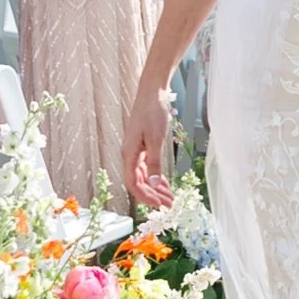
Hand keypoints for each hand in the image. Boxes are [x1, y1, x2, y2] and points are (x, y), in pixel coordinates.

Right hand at [123, 84, 174, 209]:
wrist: (152, 92)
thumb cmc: (152, 112)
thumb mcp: (155, 139)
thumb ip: (154, 162)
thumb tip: (154, 184)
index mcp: (129, 154)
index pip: (133, 184)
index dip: (145, 197)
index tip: (159, 205)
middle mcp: (129, 155)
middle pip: (138, 183)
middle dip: (153, 196)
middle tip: (169, 205)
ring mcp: (135, 151)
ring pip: (144, 177)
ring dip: (156, 188)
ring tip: (170, 198)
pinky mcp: (142, 146)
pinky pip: (148, 168)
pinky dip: (156, 177)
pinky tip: (165, 184)